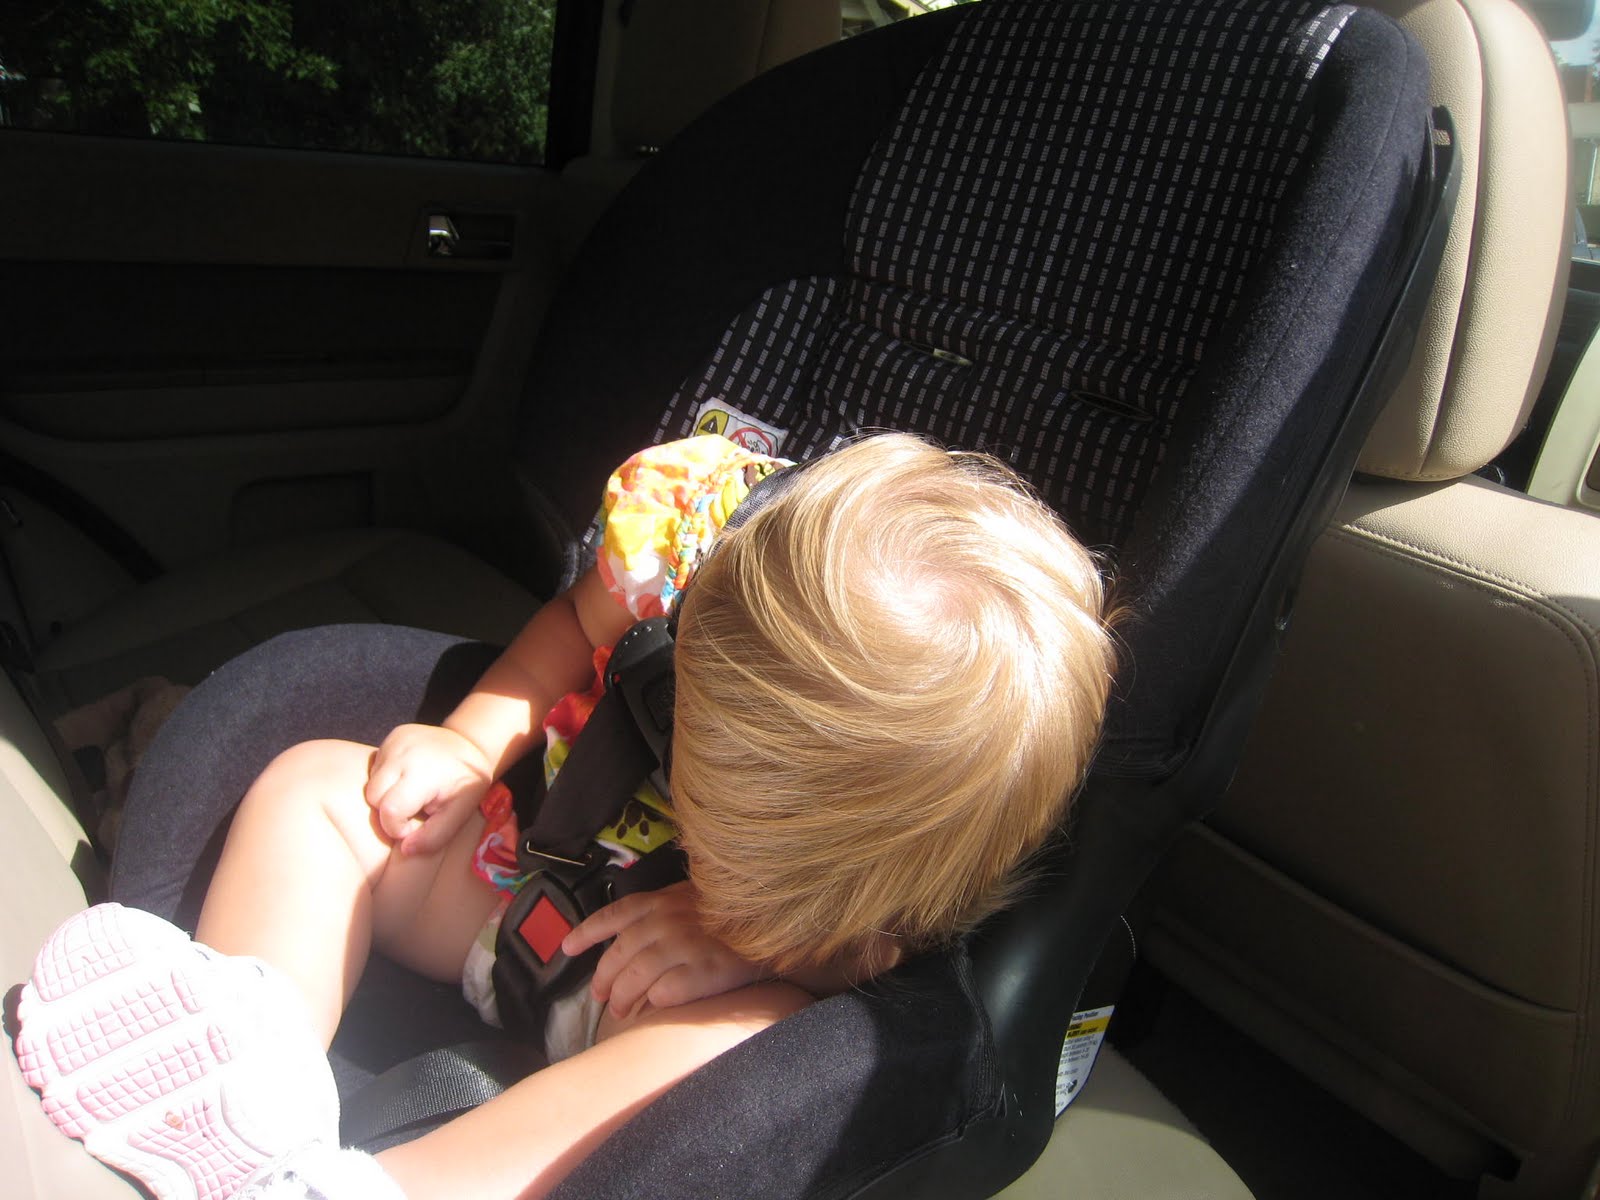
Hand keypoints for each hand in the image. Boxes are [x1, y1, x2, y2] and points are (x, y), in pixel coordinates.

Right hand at [365, 723, 492, 854]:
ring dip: (386, 794)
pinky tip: (407, 776)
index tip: (414, 825)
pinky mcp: (392, 735)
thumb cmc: (465, 783)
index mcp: (422, 773)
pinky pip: (376, 766)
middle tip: (413, 809)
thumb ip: (434, 836)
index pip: (390, 810)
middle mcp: (403, 752)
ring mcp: (395, 740)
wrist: (471, 745)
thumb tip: (405, 849)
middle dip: (388, 811)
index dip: (397, 827)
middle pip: (373, 796)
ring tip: (411, 791)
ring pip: (371, 781)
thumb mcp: (459, 813)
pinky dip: (387, 777)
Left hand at [561, 881, 763, 1018]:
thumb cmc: (731, 913)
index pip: (612, 915)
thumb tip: (630, 937)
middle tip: (601, 997)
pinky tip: (650, 1011)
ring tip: (621, 1011)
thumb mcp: (693, 897)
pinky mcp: (699, 973)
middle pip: (618, 956)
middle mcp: (665, 922)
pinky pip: (661, 996)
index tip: (567, 947)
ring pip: (634, 979)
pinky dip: (651, 1005)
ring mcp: (682, 947)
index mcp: (660, 901)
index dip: (587, 932)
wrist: (774, 927)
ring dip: (622, 999)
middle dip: (604, 979)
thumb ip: (661, 910)